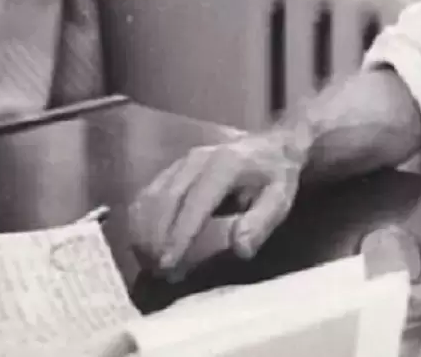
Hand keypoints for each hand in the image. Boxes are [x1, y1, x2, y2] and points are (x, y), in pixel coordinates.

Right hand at [128, 130, 303, 278]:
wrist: (270, 146)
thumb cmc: (275, 177)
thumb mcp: (280, 198)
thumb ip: (261, 222)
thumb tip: (240, 249)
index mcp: (225, 165)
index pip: (195, 202)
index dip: (179, 235)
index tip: (168, 265)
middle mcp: (197, 160)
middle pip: (165, 201)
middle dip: (156, 240)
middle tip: (158, 274)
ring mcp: (180, 163)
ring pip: (150, 198)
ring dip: (144, 234)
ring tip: (151, 265)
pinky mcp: (171, 169)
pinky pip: (146, 196)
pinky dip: (141, 223)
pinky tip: (146, 247)